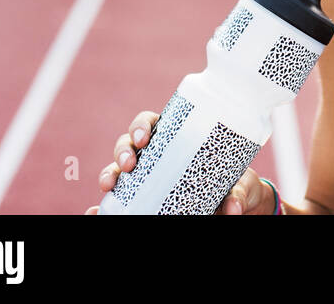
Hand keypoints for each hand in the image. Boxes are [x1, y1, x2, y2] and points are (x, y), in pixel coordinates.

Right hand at [84, 109, 273, 214]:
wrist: (236, 202)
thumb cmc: (235, 183)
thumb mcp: (238, 184)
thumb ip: (237, 194)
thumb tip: (233, 209)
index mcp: (176, 139)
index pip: (151, 123)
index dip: (142, 126)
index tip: (145, 137)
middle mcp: (156, 155)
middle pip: (128, 144)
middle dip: (123, 151)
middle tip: (130, 163)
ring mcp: (146, 176)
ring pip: (117, 169)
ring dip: (109, 174)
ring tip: (110, 184)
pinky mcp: (143, 197)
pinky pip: (118, 199)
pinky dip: (103, 204)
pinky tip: (95, 209)